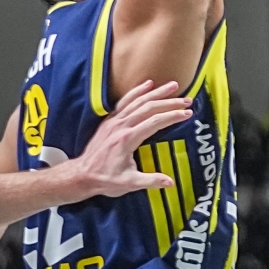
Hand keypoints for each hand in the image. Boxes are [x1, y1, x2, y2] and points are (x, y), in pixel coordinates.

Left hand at [66, 80, 191, 198]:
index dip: (173, 116)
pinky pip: (126, 101)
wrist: (81, 175)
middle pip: (149, 107)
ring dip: (157, 92)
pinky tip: (147, 84)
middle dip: (170, 102)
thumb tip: (170, 182)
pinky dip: (137, 91)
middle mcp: (121, 125)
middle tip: (187, 100)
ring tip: (173, 85)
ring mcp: (115, 120)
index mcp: (128, 138)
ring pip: (138, 100)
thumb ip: (150, 181)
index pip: (155, 122)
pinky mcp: (110, 120)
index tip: (187, 114)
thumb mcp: (129, 183)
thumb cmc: (105, 180)